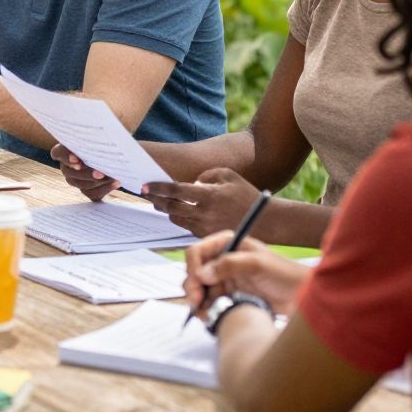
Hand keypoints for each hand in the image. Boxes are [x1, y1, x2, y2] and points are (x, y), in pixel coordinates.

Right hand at [53, 143, 117, 202]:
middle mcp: (67, 168)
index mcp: (65, 151)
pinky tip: (116, 182)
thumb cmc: (102, 141)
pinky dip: (105, 188)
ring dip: (97, 182)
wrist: (113, 155)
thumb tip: (100, 144)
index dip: (65, 157)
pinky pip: (92, 194)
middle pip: (70, 173)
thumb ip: (95, 141)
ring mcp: (76, 181)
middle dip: (86, 174)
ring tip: (113, 177)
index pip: (57, 153)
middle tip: (100, 173)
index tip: (76, 159)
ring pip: (81, 185)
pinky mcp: (87, 190)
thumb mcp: (98, 138)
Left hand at [145, 167, 260, 235]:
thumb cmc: (247, 195)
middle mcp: (204, 213)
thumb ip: (206, 175)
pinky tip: (177, 212)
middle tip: (147, 193)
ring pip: (176, 220)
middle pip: (171, 208)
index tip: (146, 186)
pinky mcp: (207, 236)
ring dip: (167, 211)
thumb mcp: (228, 175)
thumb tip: (191, 182)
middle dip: (156, 200)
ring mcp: (205, 227)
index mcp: (209, 196)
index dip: (158, 188)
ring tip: (160, 202)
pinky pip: (187, 227)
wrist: (265, 221)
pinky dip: (180, 219)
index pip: (175, 191)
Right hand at [184, 234, 311, 316]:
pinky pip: (209, 303)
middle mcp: (222, 260)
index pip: (198, 251)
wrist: (302, 296)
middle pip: (195, 272)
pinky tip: (209, 316)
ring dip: (197, 301)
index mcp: (227, 244)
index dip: (193, 267)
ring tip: (203, 313)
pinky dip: (206, 310)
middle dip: (192, 287)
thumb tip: (201, 274)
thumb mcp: (258, 264)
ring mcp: (225, 280)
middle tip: (196, 303)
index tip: (197, 284)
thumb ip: (229, 264)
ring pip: (200, 290)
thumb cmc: (284, 274)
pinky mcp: (229, 297)